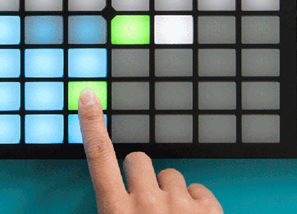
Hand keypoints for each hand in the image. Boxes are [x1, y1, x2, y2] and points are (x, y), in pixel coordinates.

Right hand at [77, 88, 222, 213]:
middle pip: (138, 161)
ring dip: (169, 194)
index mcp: (116, 213)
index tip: (89, 95)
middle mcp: (146, 205)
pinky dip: (196, 205)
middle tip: (144, 203)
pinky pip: (199, 190)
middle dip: (140, 175)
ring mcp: (179, 206)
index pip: (99, 157)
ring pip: (171, 175)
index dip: (92, 124)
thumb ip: (113, 207)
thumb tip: (112, 191)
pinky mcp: (208, 211)